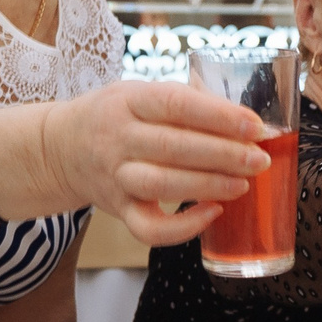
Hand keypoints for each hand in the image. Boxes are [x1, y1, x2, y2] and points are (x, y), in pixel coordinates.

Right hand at [19, 80, 271, 244]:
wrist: (62, 148)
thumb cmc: (118, 117)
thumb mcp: (141, 93)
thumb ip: (186, 101)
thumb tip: (247, 119)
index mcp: (129, 101)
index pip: (175, 104)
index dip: (218, 115)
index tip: (254, 125)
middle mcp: (118, 138)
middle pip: (173, 147)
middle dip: (223, 154)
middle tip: (259, 159)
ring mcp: (115, 176)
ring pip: (161, 185)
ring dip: (207, 186)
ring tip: (243, 185)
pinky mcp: (118, 209)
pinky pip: (148, 228)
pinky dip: (182, 228)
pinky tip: (212, 214)